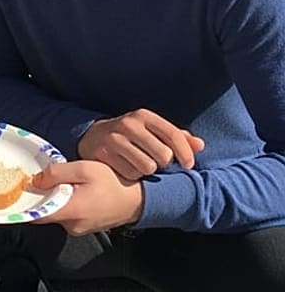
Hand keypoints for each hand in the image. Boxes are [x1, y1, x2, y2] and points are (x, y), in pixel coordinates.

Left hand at [31, 160, 143, 235]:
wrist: (138, 200)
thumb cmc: (114, 183)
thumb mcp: (85, 169)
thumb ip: (57, 173)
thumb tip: (36, 180)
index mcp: (71, 212)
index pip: (36, 214)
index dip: (25, 201)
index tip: (19, 190)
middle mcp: (72, 225)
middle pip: (44, 212)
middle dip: (41, 196)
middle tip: (42, 179)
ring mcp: (78, 229)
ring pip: (55, 212)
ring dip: (54, 199)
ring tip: (62, 183)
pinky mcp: (83, 227)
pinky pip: (66, 215)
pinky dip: (64, 203)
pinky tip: (72, 191)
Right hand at [78, 109, 204, 180]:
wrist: (93, 136)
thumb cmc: (132, 136)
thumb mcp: (152, 131)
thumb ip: (177, 138)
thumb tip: (200, 145)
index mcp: (144, 116)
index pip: (173, 135)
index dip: (186, 153)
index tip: (189, 165)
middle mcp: (128, 124)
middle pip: (163, 155)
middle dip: (164, 163)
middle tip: (157, 162)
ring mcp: (114, 138)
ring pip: (147, 167)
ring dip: (148, 171)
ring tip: (140, 164)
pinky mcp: (103, 153)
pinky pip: (130, 174)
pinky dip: (132, 175)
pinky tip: (126, 167)